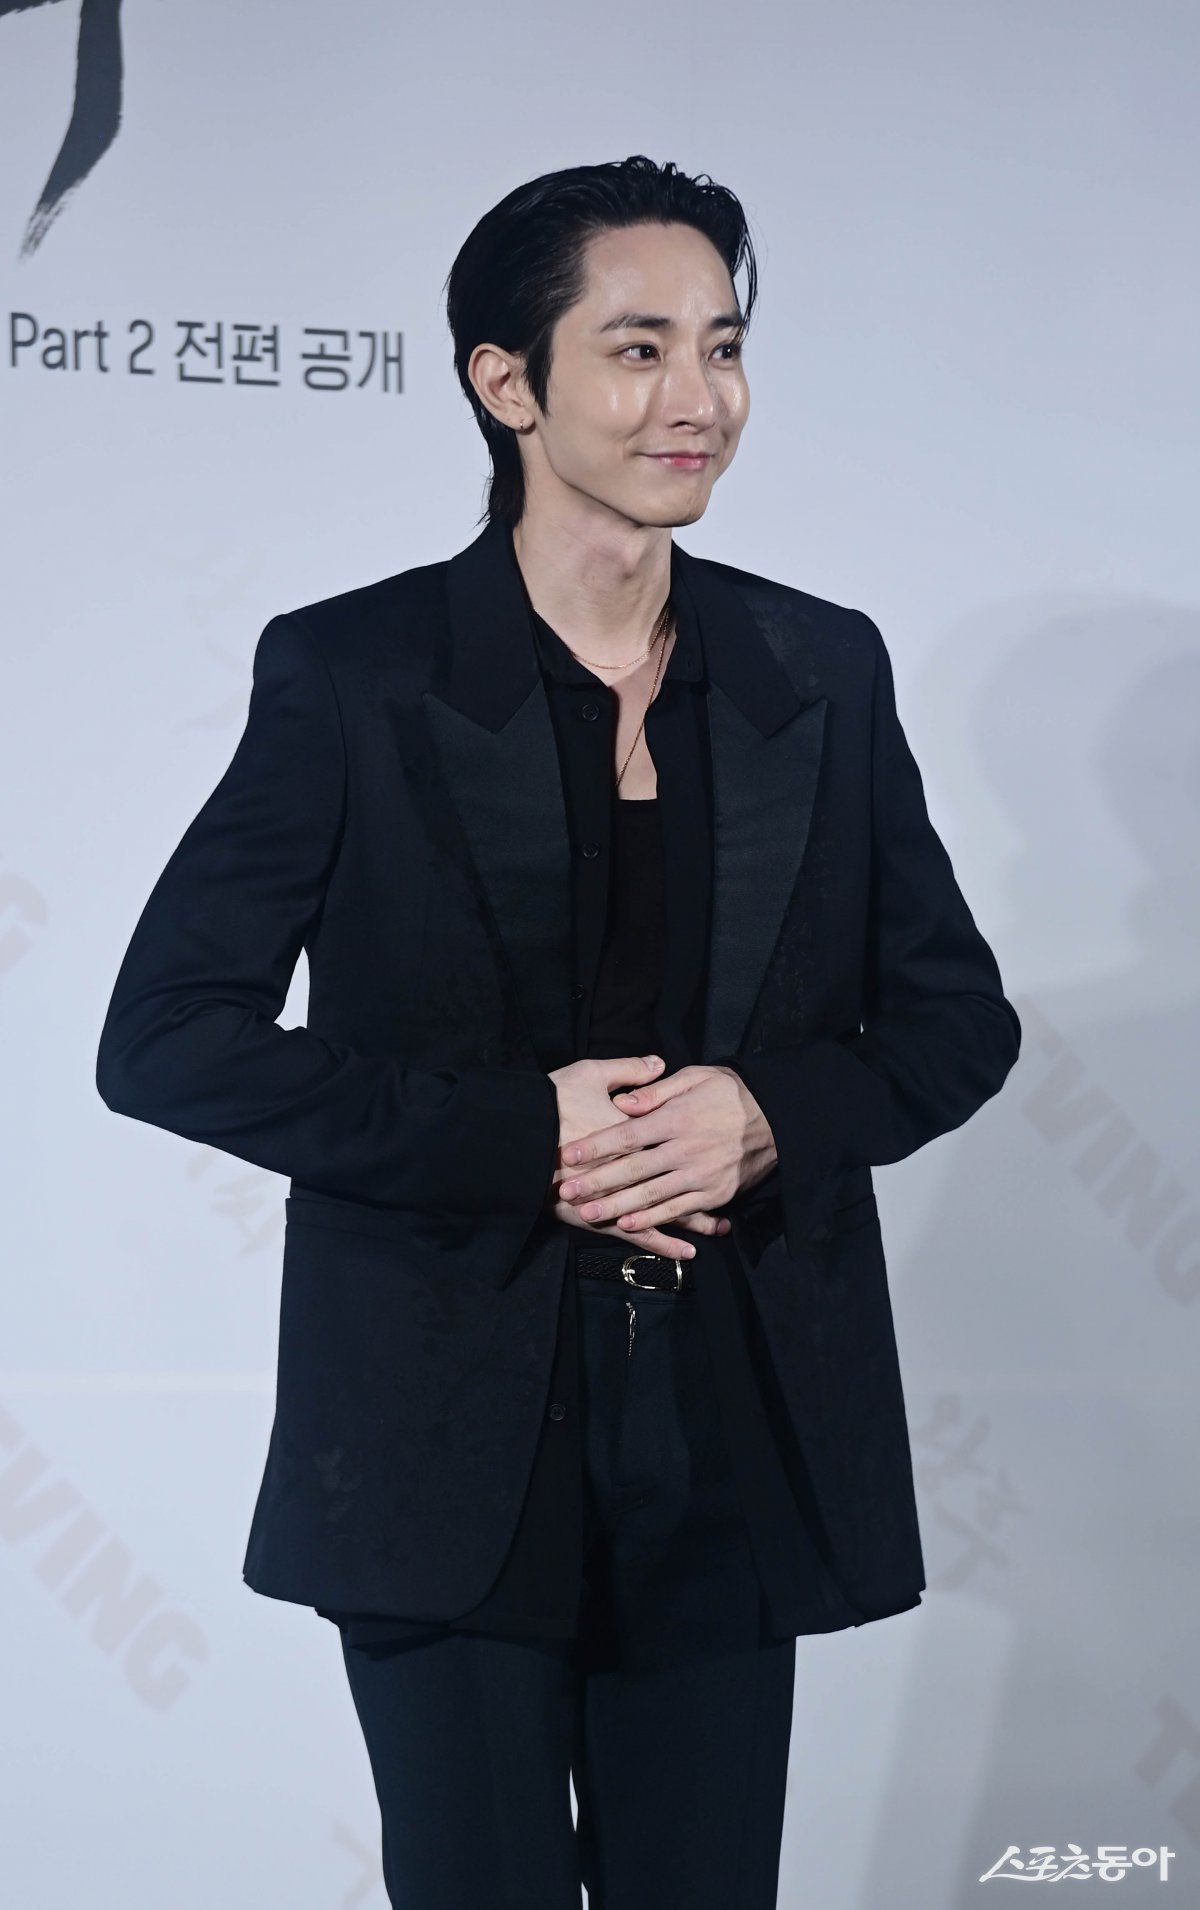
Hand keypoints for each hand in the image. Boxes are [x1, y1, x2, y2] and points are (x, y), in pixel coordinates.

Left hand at [555, 1063, 777, 1237]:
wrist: (778, 1117)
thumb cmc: (730, 1092)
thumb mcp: (695, 1077)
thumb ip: (657, 1090)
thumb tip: (623, 1102)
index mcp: (678, 1118)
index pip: (629, 1134)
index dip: (597, 1145)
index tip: (569, 1154)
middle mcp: (687, 1149)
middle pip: (634, 1168)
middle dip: (597, 1181)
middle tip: (567, 1190)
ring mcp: (700, 1175)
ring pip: (651, 1195)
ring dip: (617, 1206)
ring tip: (587, 1213)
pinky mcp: (714, 1194)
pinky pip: (678, 1210)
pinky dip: (652, 1220)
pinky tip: (628, 1224)